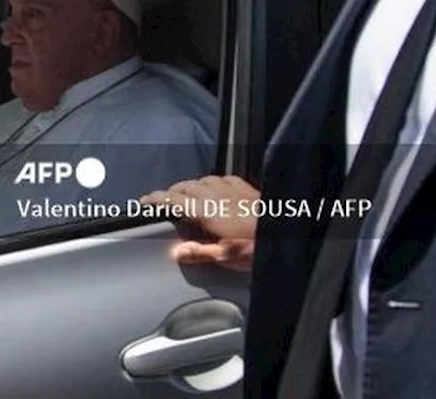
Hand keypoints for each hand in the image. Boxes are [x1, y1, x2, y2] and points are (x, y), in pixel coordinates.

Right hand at [139, 175, 258, 271]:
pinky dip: (210, 182)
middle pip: (185, 186)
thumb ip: (200, 252)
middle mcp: (217, 195)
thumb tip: (176, 252)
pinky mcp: (245, 188)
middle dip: (170, 192)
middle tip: (161, 202)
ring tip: (184, 195)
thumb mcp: (228, 256)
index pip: (173, 200)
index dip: (156, 200)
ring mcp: (232, 189)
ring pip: (202, 180)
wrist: (290, 233)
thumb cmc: (261, 246)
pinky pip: (221, 178)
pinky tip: (213, 188)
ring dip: (189, 186)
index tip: (145, 201)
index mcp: (208, 211)